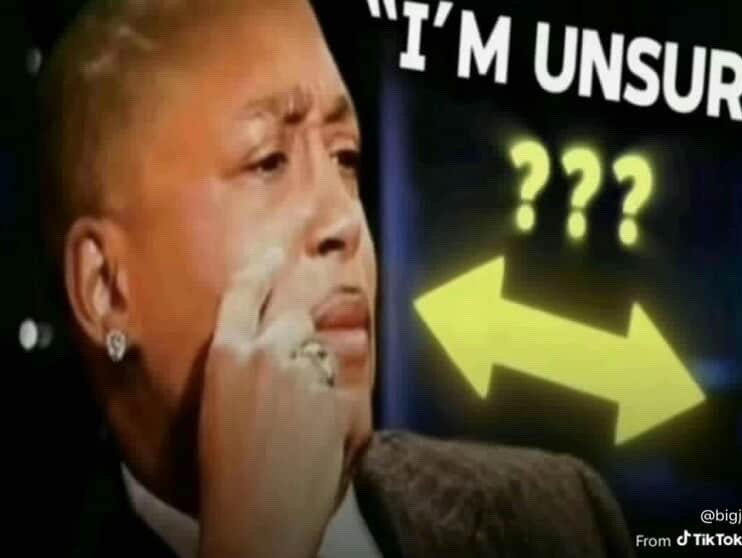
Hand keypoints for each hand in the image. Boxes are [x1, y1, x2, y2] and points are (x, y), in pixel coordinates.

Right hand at [197, 251, 347, 557]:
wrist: (258, 515)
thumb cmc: (225, 470)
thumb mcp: (220, 404)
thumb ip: (243, 367)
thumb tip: (266, 350)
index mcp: (226, 355)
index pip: (245, 293)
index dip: (260, 269)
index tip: (273, 256)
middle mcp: (267, 352)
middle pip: (294, 312)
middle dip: (302, 317)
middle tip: (303, 326)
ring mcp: (305, 372)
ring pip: (320, 352)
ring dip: (315, 370)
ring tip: (299, 414)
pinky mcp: (335, 396)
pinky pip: (338, 388)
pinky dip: (332, 405)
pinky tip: (317, 435)